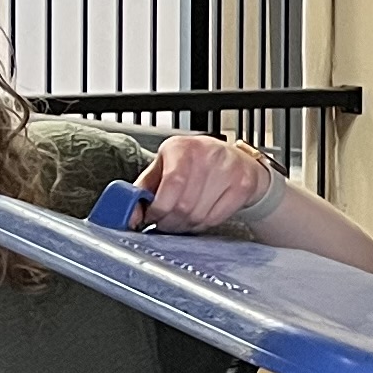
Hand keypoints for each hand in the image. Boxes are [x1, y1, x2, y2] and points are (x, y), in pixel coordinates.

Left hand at [135, 132, 276, 232]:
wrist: (237, 162)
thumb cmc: (195, 166)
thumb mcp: (165, 168)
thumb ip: (143, 189)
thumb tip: (129, 214)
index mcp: (181, 147)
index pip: (171, 183)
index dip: (159, 208)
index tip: (152, 217)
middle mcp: (207, 153)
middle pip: (184, 205)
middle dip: (170, 221)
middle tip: (166, 223)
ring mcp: (229, 169)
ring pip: (199, 215)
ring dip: (186, 225)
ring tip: (183, 220)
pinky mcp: (243, 185)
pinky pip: (216, 218)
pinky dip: (203, 224)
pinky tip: (200, 216)